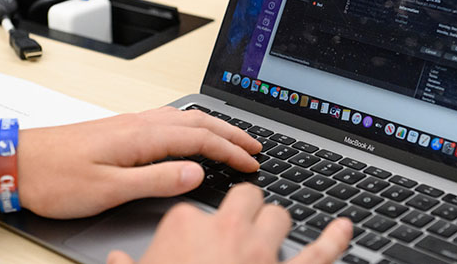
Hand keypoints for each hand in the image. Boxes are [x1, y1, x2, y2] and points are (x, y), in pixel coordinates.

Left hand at [0, 107, 260, 218]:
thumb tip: (196, 174)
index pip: (201, 138)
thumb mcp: (109, 188)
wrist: (17, 161)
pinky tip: (191, 134)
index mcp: (142, 136)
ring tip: (233, 138)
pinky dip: (193, 125)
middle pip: (198, 121)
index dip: (230, 150)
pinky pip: (169, 120)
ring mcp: (130, 123)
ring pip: (185, 117)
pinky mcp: (121, 129)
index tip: (252, 163)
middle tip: (255, 146)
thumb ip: (156, 180)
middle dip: (231, 133)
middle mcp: (140, 123)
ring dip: (214, 126)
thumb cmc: (55, 176)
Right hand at [107, 184, 352, 263]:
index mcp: (184, 226)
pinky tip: (344, 228)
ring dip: (276, 223)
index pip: (190, 210)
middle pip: (245, 199)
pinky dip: (335, 239)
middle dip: (244, 207)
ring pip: (278, 216)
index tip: (190, 241)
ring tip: (270, 232)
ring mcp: (260, 253)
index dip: (193, 228)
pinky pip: (319, 253)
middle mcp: (226, 230)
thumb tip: (112, 262)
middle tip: (238, 223)